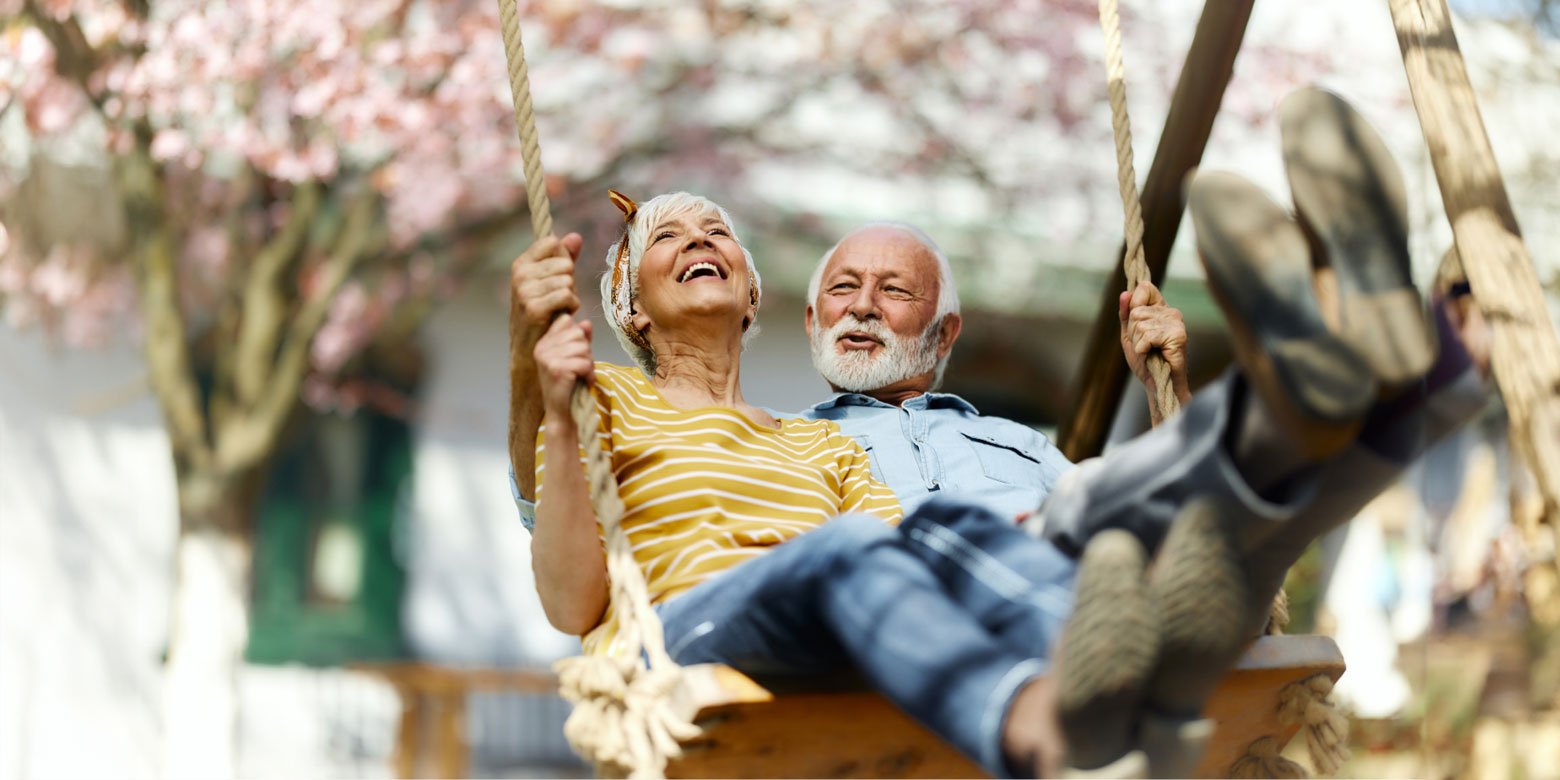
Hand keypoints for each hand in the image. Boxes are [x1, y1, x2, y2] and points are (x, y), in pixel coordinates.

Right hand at [511, 233, 583, 351]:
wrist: (529, 346)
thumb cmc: (543, 310)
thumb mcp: (551, 280)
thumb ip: (564, 257)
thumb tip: (576, 236)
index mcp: (522, 263)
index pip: (553, 243)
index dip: (564, 258)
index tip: (558, 276)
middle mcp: (520, 274)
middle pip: (565, 263)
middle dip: (570, 281)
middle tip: (560, 298)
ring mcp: (525, 291)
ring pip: (567, 281)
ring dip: (572, 296)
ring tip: (560, 307)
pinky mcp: (534, 308)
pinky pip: (566, 295)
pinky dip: (571, 306)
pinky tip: (563, 314)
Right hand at [534, 314, 594, 419]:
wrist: (562, 412)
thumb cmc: (569, 385)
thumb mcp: (575, 357)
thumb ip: (581, 339)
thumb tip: (586, 323)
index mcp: (543, 343)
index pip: (567, 321)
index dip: (579, 336)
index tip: (575, 354)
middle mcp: (542, 348)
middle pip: (578, 333)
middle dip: (586, 351)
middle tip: (580, 368)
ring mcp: (547, 358)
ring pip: (583, 348)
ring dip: (589, 364)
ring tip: (582, 376)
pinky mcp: (557, 370)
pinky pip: (585, 363)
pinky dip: (590, 374)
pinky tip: (583, 382)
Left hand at [1118, 281, 1190, 403]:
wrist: (1157, 385)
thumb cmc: (1146, 361)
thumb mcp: (1129, 335)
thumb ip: (1126, 315)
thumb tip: (1125, 294)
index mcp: (1160, 309)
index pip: (1145, 288)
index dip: (1134, 304)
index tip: (1136, 325)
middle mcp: (1171, 312)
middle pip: (1136, 311)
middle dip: (1133, 332)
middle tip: (1144, 347)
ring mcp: (1176, 322)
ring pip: (1140, 324)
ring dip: (1138, 343)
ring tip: (1149, 352)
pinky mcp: (1178, 335)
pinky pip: (1147, 336)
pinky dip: (1143, 349)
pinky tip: (1153, 355)